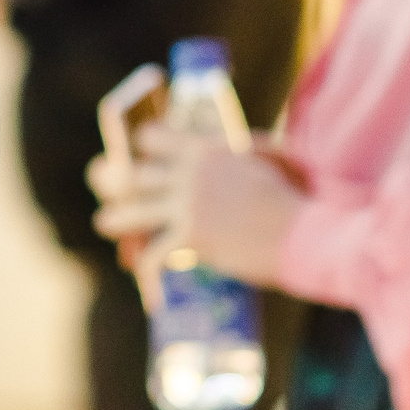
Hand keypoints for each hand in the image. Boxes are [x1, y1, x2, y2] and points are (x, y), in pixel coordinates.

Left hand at [91, 125, 306, 300]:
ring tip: (106, 222)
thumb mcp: (271, 158)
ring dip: (114, 219)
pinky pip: (153, 253)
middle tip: (104, 183)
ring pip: (130, 212)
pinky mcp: (191, 238)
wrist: (306, 234)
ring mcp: (187, 205)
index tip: (136, 152)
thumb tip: (237, 142)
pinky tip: (141, 273)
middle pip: (131, 173)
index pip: (152, 136)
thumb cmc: (295, 198)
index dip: (140, 145)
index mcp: (204, 150)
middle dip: (112, 179)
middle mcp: (189, 174)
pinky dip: (145, 267)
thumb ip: (246, 147)